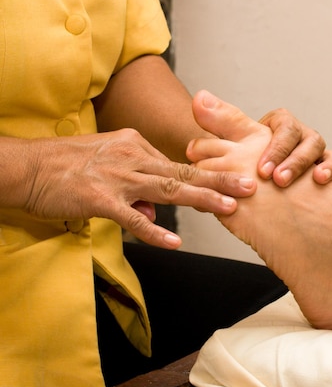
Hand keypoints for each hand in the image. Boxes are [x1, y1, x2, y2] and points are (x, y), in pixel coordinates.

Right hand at [20, 129, 256, 248]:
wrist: (26, 167)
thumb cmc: (65, 166)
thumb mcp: (107, 163)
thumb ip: (136, 186)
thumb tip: (155, 210)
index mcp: (135, 145)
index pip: (177, 163)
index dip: (206, 175)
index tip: (233, 180)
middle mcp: (132, 156)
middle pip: (183, 171)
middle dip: (220, 180)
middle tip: (250, 186)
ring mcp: (117, 176)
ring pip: (168, 188)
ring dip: (201, 199)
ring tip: (229, 208)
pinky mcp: (100, 198)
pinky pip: (133, 217)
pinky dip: (154, 230)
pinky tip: (174, 242)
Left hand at [189, 90, 331, 186]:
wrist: (276, 203)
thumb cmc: (256, 173)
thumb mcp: (239, 148)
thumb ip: (220, 123)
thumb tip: (198, 97)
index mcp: (276, 127)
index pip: (279, 124)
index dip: (272, 144)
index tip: (259, 168)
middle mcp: (296, 135)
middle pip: (297, 133)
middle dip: (285, 155)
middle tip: (270, 177)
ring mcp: (313, 150)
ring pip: (316, 144)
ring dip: (300, 162)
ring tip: (285, 182)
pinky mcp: (325, 166)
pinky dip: (329, 167)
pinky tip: (320, 180)